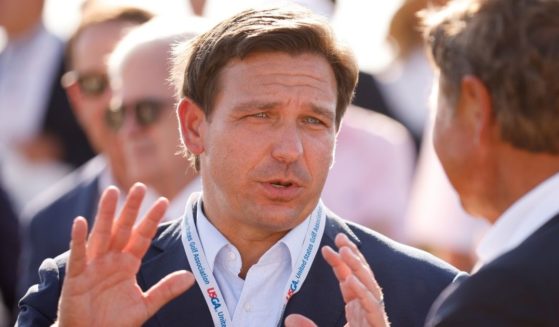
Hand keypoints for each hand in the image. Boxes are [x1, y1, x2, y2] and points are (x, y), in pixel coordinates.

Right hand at [57, 183, 194, 326]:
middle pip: (123, 229)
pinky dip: (78, 239)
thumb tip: (191, 277)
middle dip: (131, 208)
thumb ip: (166, 290)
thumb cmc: (115, 321)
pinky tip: (81, 221)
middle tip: (140, 186)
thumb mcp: (145, 305)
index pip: (142, 236)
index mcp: (128, 264)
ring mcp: (93, 266)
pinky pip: (78, 255)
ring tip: (112, 192)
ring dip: (106, 213)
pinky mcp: (76, 277)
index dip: (152, 219)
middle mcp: (111, 260)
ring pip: (101, 234)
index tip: (164, 201)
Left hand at [285, 233, 388, 326]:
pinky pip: (373, 306)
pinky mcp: (378, 326)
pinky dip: (362, 291)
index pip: (349, 282)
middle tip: (340, 237)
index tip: (327, 248)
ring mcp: (374, 319)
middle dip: (353, 257)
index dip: (340, 264)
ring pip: (370, 287)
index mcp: (357, 312)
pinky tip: (350, 278)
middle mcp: (367, 313)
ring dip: (358, 267)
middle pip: (362, 279)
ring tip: (345, 250)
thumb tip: (289, 318)